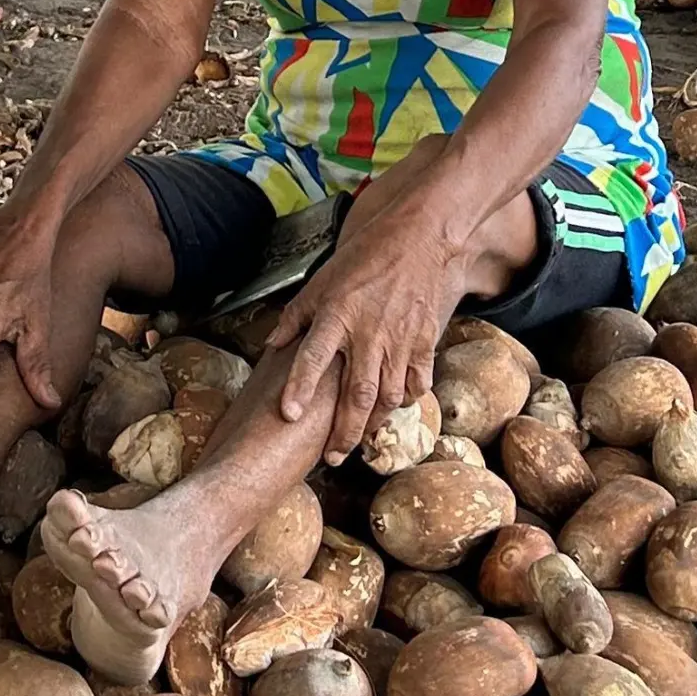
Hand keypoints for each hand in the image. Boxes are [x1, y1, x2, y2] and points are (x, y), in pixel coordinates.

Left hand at [267, 210, 470, 465]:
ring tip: (360, 438)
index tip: (287, 414)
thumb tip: (272, 345)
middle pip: (356, 395)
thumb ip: (296, 316)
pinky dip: (406, 400)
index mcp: (337, 315)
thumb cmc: (364, 258)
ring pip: (388, 397)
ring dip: (374, 423)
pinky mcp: (424, 341)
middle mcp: (368, 333)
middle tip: (332, 457)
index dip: (299, 387)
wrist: (420, 238)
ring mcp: (400, 340)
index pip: (313, 357)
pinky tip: (394, 407)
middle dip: (344, 433)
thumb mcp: (320, 281)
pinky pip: (417, 382)